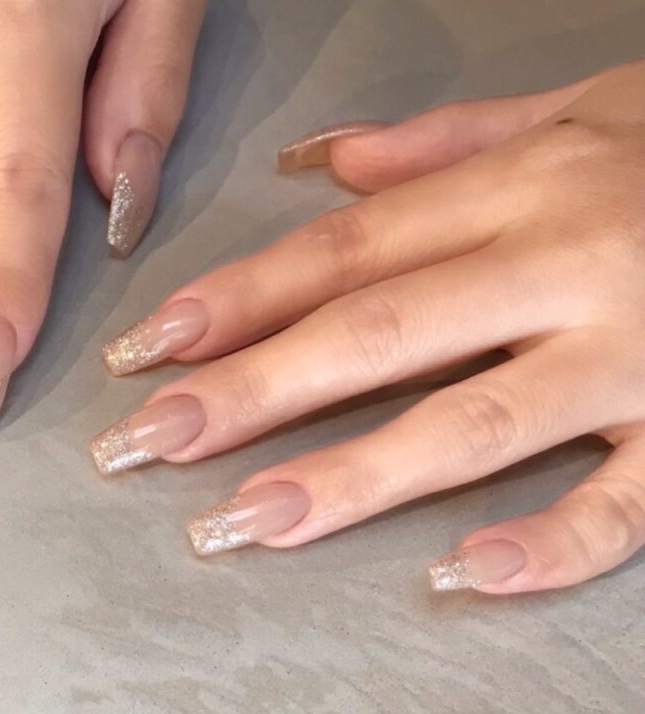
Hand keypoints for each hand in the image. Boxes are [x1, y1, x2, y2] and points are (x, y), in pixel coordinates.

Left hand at [91, 61, 644, 594]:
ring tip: (246, 524)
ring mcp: (635, 352)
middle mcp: (562, 266)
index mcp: (521, 191)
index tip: (151, 348)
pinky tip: (462, 574)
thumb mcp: (577, 110)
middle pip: (375, 336)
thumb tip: (325, 164)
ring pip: (472, 422)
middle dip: (251, 395)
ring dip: (350, 479)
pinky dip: (550, 542)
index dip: (238, 301)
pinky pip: (626, 498)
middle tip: (147, 443)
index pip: (344, 255)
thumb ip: (444, 142)